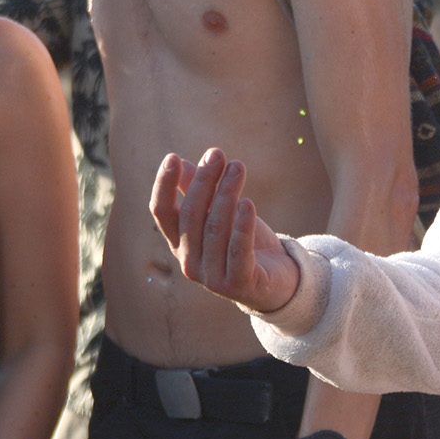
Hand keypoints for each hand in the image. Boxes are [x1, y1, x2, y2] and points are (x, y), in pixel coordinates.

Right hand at [150, 149, 300, 313]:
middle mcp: (189, 262)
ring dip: (226, 194)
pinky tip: (247, 203)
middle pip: (191, 215)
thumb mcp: (221, 215)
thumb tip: (181, 162)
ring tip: (238, 168)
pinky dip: (242, 226)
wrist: (277, 283)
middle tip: (218, 154)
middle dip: (204, 181)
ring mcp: (211, 277)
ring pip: (215, 228)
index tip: (172, 157)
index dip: (164, 186)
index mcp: (180, 244)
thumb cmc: (244, 244)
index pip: (162, 213)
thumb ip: (200, 193)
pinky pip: (238, 251)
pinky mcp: (237, 284)